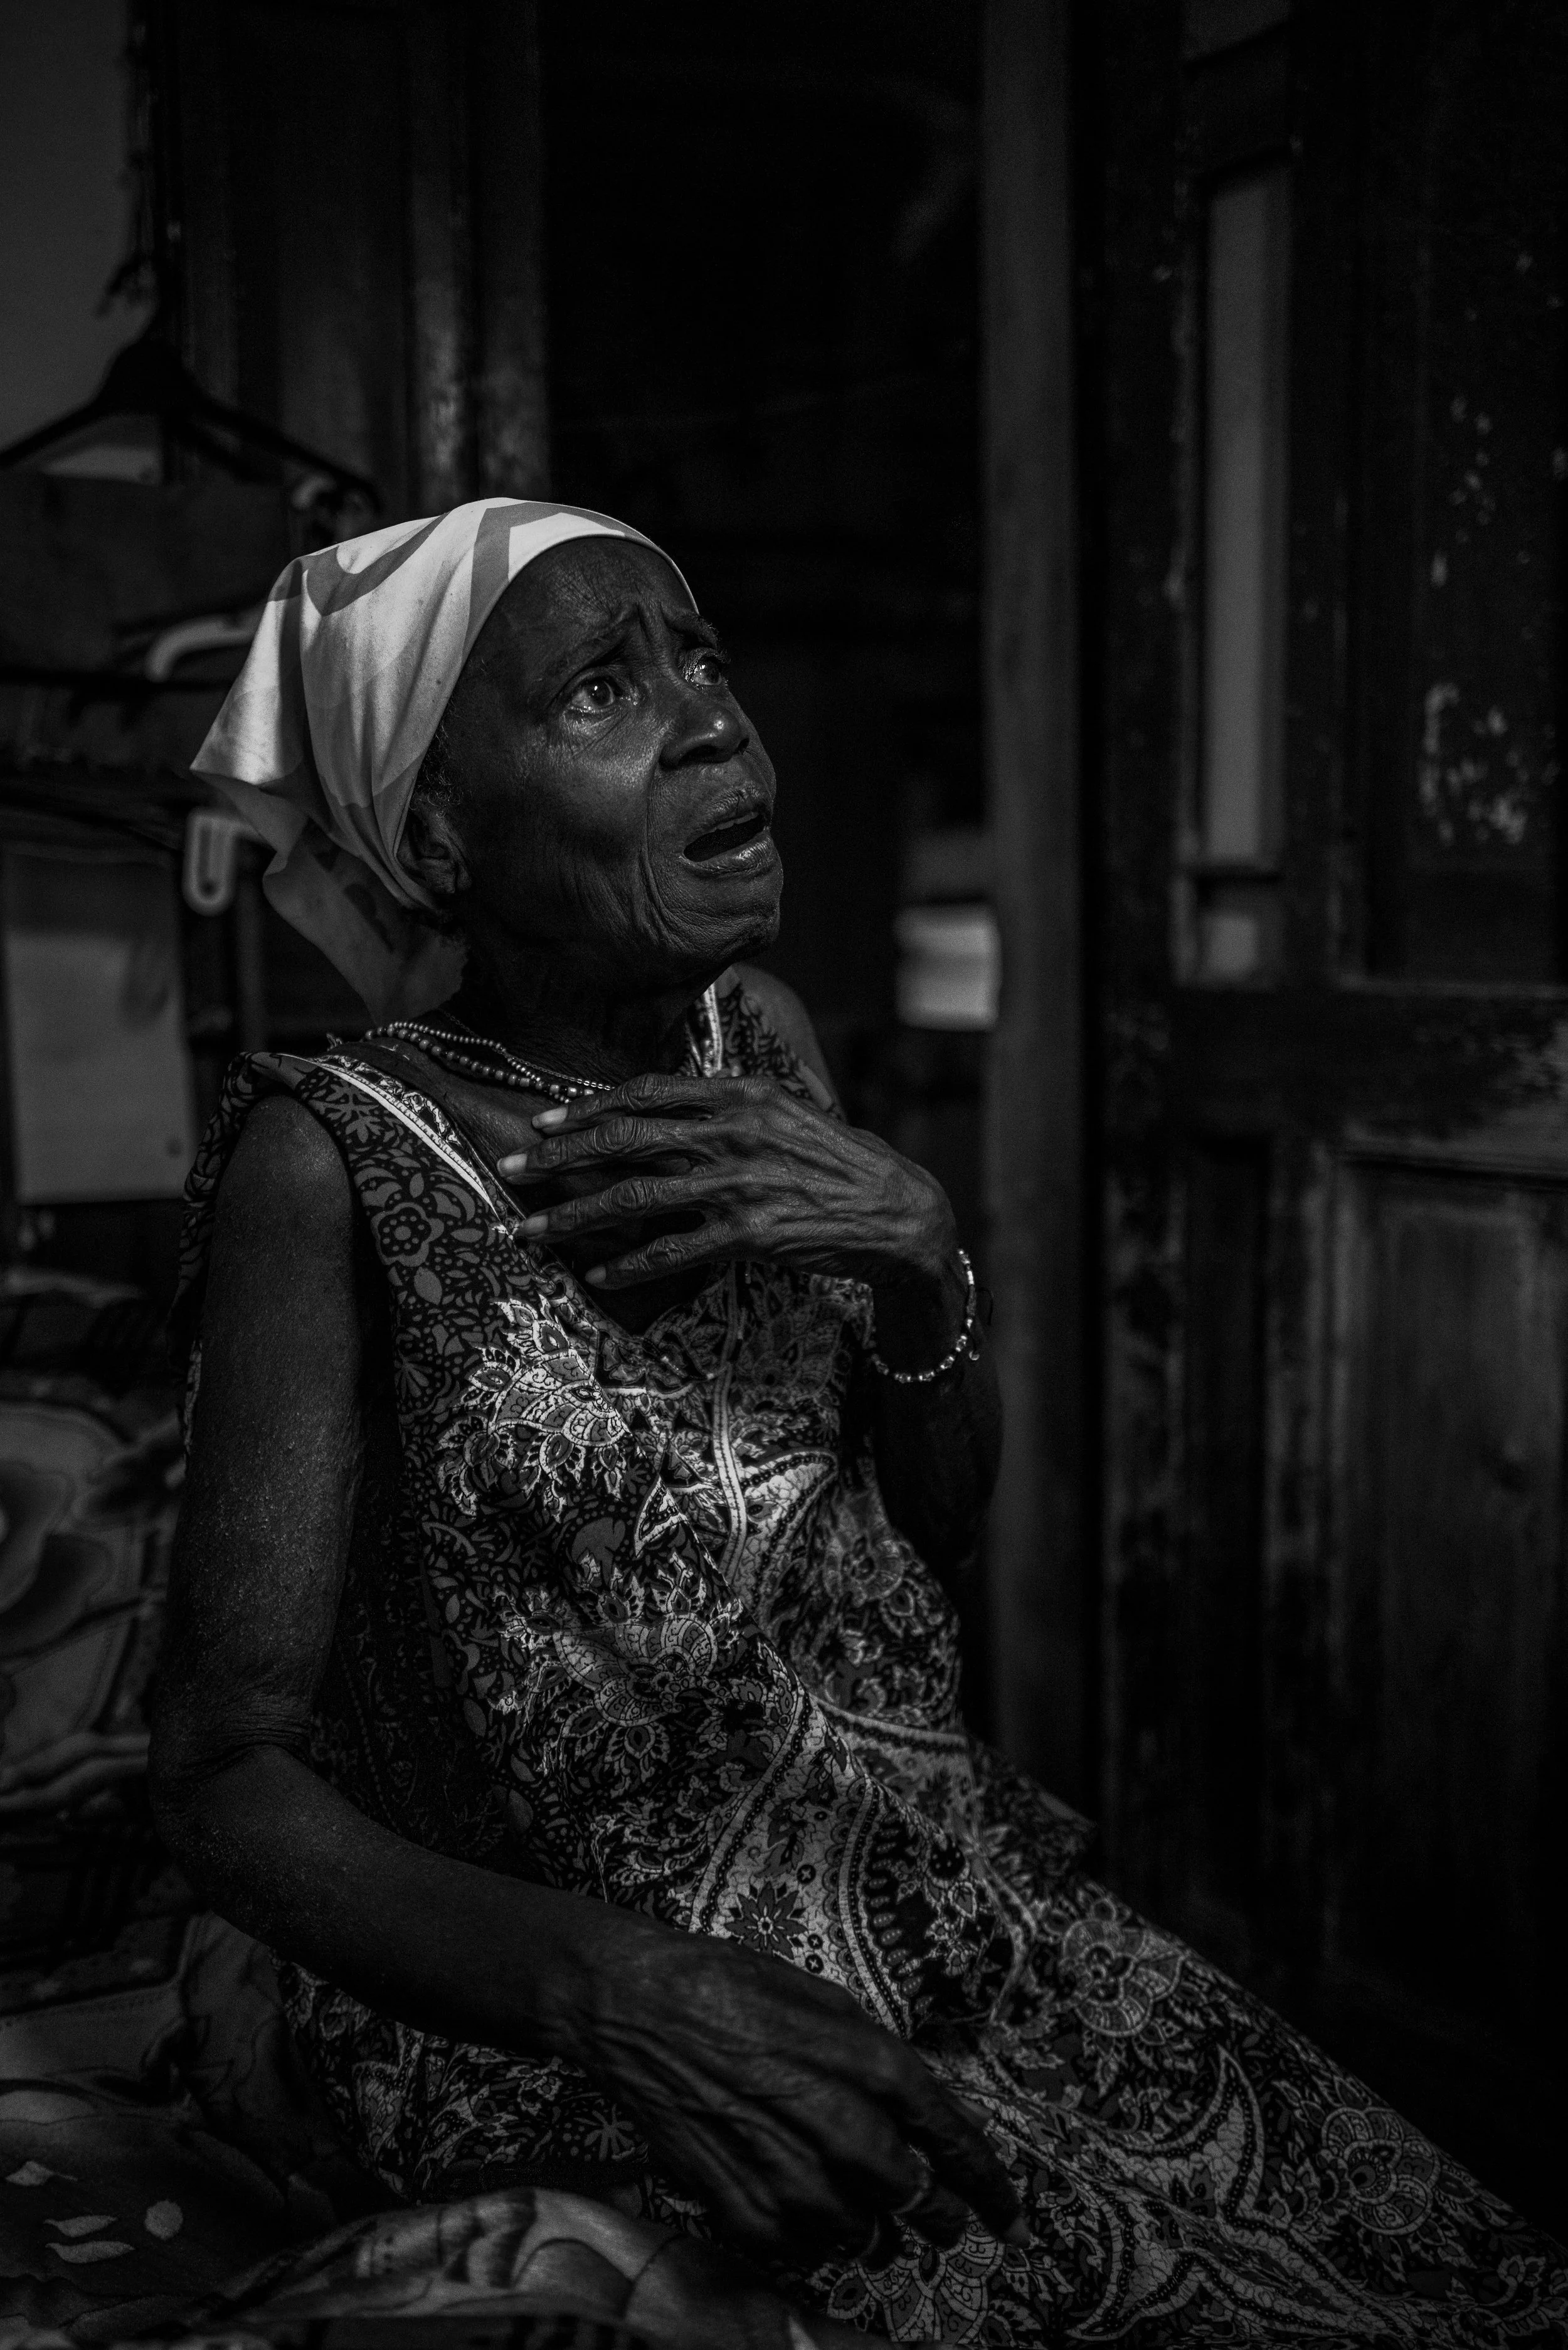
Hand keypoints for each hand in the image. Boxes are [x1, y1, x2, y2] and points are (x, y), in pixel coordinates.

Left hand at [496, 1071, 955, 1292]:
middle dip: (558, 1158)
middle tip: (509, 1169)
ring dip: (572, 1217)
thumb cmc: (838, 1162)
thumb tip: (669, 1106)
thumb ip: (729, 1106)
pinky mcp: (750, 1234)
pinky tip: (596, 1276)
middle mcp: (733, 1133)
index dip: (588, 1109)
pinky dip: (629, 1266)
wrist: (898, 1211)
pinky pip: (673, 1252)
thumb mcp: (787, 1112)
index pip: (647, 1094)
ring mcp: (740, 1184)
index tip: (544, 1123)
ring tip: (530, 1230)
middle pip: (625, 1142)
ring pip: (634, 1199)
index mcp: (740, 1094)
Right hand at [561, 1909, 1025, 2268]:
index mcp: (868, 2061)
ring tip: (872, 2223)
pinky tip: (806, 2216)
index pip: (952, 2138)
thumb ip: (872, 2057)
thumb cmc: (730, 1985)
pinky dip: (810, 2239)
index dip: (988, 2182)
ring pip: (860, 2233)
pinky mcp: (738, 2202)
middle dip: (938, 2218)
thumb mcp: (822, 1999)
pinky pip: (797, 2246)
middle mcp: (838, 2124)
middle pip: (915, 2199)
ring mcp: (787, 2171)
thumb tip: (908, 2104)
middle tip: (944, 2225)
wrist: (637, 2004)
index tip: (1008, 2213)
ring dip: (874, 2232)